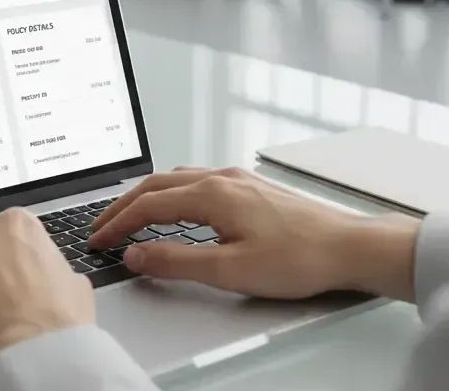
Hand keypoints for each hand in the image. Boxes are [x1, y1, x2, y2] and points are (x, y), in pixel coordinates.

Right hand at [88, 168, 419, 300]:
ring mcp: (238, 179)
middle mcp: (221, 177)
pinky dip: (173, 192)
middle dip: (125, 205)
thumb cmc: (298, 258)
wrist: (349, 247)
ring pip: (178, 178)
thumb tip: (137, 254)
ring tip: (132, 214)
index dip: (118, 223)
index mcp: (212, 194)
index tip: (99, 239)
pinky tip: (179, 205)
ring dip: (148, 195)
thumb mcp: (230, 269)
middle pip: (157, 185)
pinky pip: (198, 180)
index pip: (148, 205)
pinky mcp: (252, 187)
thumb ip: (177, 261)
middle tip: (103, 226)